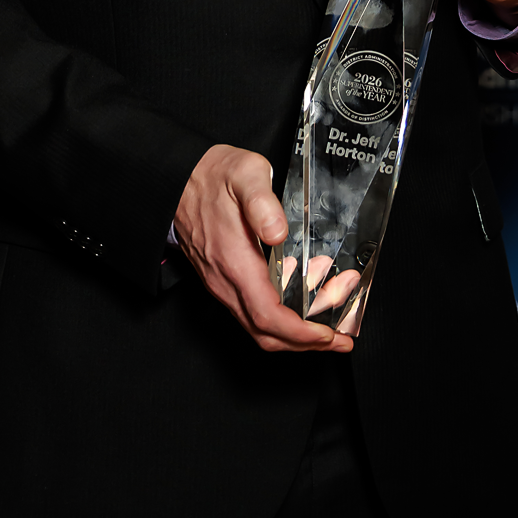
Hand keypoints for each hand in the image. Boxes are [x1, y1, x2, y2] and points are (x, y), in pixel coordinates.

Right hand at [172, 144, 353, 353]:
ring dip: (293, 333)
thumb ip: (262, 202)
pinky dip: (277, 320)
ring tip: (325, 323)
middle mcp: (225, 281)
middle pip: (266, 333)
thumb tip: (278, 232)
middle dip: (305, 342)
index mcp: (235, 262)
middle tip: (338, 339)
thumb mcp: (245, 174)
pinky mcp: (221, 279)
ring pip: (257, 327)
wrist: (179, 178)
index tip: (327, 333)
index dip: (300, 333)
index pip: (268, 317)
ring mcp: (221, 283)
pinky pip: (249, 313)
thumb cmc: (212, 175)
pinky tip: (297, 304)